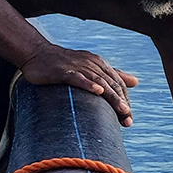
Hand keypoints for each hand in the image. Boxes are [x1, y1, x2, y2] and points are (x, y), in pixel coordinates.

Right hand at [19, 42, 138, 125]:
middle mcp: (92, 64)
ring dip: (112, 97)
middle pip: (111, 85)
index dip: (125, 100)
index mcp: (100, 65)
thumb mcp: (92, 67)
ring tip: (122, 110)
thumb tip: (136, 81)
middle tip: (128, 120)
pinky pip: (77, 78)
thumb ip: (113, 75)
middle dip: (121, 103)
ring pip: (99, 82)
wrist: (36, 53)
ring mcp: (78, 66)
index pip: (118, 84)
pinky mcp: (62, 71)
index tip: (129, 118)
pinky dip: (88, 84)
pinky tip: (98, 91)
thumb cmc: (66, 63)